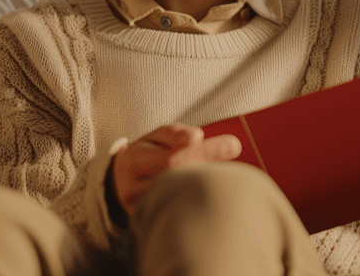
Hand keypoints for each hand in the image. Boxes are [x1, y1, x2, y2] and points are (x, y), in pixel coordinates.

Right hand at [111, 124, 241, 212]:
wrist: (122, 181)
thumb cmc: (147, 153)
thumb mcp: (158, 136)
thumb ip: (176, 134)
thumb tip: (197, 138)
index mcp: (133, 162)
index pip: (174, 159)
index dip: (205, 152)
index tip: (234, 144)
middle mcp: (132, 190)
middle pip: (180, 181)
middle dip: (212, 166)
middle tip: (236, 152)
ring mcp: (140, 211)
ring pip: (182, 200)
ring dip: (207, 184)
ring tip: (226, 172)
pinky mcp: (148, 224)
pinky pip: (179, 214)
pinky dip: (199, 201)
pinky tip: (214, 192)